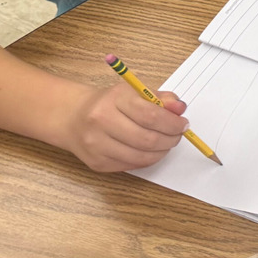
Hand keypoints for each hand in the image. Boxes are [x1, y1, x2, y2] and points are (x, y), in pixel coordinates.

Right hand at [61, 82, 187, 172]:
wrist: (73, 118)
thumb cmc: (110, 102)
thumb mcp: (135, 91)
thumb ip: (160, 98)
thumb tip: (180, 108)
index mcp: (115, 99)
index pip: (151, 115)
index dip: (172, 123)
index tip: (184, 124)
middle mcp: (102, 122)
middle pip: (147, 139)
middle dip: (170, 139)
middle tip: (178, 136)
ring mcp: (97, 145)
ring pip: (140, 156)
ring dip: (161, 152)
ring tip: (167, 144)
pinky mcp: (96, 163)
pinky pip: (130, 166)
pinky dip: (147, 160)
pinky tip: (151, 151)